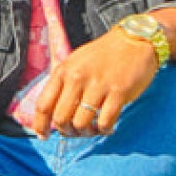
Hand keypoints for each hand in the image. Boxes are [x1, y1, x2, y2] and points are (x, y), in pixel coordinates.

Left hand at [30, 28, 160, 138]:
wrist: (134, 40)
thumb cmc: (103, 55)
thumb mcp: (75, 62)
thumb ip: (63, 84)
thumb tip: (52, 113)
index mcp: (63, 71)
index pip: (43, 105)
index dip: (40, 125)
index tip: (43, 136)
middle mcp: (77, 78)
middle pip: (60, 118)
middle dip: (66, 131)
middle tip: (75, 132)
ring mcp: (98, 85)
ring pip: (81, 123)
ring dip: (85, 133)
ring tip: (92, 129)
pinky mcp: (119, 92)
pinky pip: (104, 122)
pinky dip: (104, 130)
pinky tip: (107, 128)